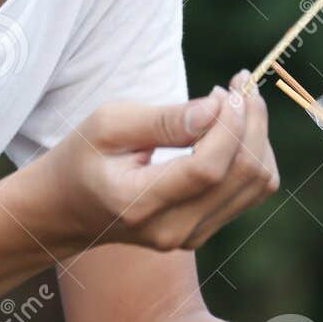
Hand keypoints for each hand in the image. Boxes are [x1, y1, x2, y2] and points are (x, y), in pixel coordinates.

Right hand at [32, 71, 278, 255]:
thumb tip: (217, 107)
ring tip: (236, 103)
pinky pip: (250, 192)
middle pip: (241, 175)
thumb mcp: (109, 125)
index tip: (228, 88)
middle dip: (251, 121)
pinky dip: (254, 155)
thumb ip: (164, 120)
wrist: (66, 209)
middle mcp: (170, 229)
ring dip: (257, 136)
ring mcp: (190, 237)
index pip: (207, 169)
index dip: (229, 125)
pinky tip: (233, 130)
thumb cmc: (83, 156)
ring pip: (256, 183)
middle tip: (239, 84)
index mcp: (139, 203)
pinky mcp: (203, 231)